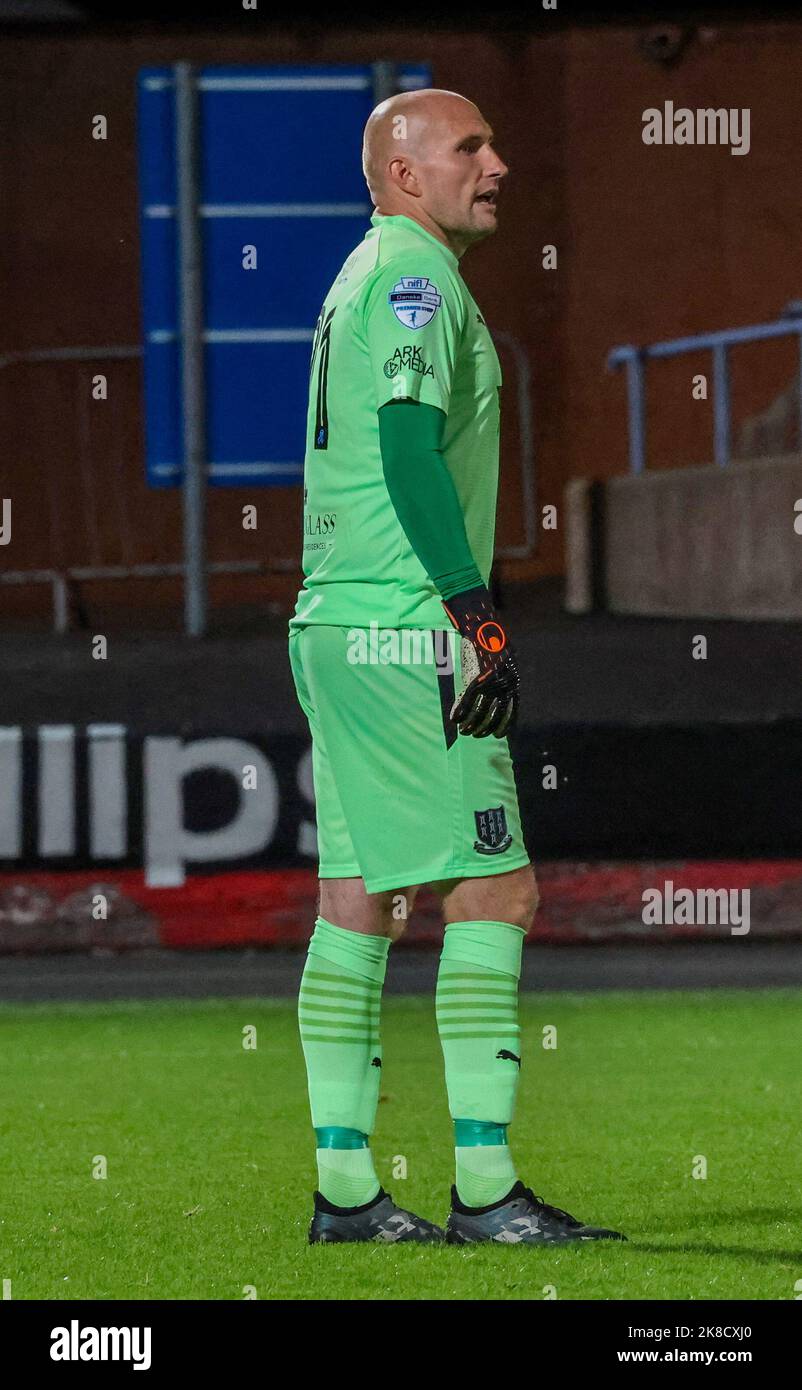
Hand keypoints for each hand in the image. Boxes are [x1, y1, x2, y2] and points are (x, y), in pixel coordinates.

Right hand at [442, 586, 519, 737]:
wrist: (482, 622)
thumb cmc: (493, 638)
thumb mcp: (504, 658)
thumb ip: (503, 675)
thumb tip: (499, 687)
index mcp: (512, 681)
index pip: (511, 711)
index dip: (504, 725)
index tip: (498, 736)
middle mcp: (502, 684)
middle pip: (493, 714)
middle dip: (484, 728)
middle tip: (475, 735)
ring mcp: (488, 682)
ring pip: (478, 711)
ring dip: (470, 724)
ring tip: (463, 731)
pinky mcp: (473, 677)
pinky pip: (465, 700)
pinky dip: (459, 712)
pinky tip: (454, 720)